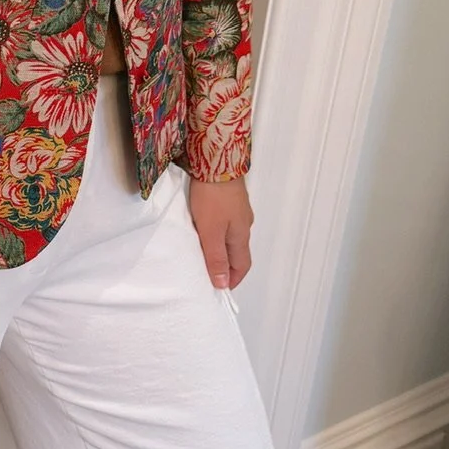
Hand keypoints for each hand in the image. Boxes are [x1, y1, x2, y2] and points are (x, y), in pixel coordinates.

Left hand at [188, 175, 253, 291]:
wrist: (216, 160)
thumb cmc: (213, 196)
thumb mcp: (211, 232)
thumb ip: (216, 258)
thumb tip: (223, 284)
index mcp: (241, 235)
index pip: (241, 266)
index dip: (232, 279)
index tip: (220, 288)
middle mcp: (244, 224)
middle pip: (237, 252)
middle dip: (226, 266)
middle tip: (209, 273)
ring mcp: (238, 210)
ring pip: (231, 237)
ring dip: (221, 248)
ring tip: (203, 253)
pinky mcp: (229, 199)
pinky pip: (226, 223)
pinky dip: (217, 233)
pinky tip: (204, 229)